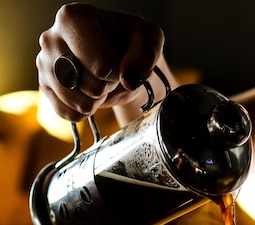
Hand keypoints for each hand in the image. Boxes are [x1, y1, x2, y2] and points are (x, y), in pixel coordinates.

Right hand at [37, 2, 164, 120]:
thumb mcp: (148, 38)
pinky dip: (84, 111)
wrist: (116, 58)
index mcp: (72, 18)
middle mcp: (51, 39)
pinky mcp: (45, 88)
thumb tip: (128, 78)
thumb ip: (145, 54)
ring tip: (98, 81)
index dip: (117, 73)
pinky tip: (87, 93)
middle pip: (89, 86)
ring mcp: (44, 65)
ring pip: (78, 104)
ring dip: (97, 101)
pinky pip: (69, 114)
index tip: (117, 61)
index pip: (101, 66)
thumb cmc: (129, 43)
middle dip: (106, 87)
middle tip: (107, 73)